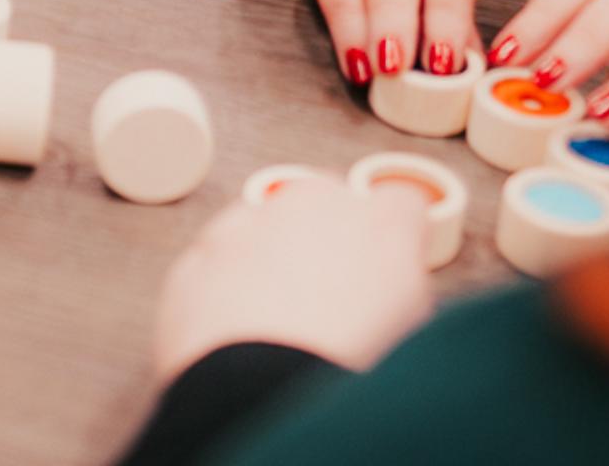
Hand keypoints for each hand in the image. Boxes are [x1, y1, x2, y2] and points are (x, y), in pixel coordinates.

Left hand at [150, 179, 432, 379]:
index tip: (389, 266)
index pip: (400, 206)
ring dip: (269, 258)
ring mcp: (244, 229)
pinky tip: (237, 337)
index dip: (395, 239)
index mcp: (380, 223)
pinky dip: (222, 292)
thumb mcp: (412, 335)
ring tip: (280, 325)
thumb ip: (404, 295)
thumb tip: (395, 298)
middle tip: (331, 299)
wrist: (265, 406)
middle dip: (327, 239)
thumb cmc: (349, 374)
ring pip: (261, 228)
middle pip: (324, 202)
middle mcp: (310, 206)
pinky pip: (213, 268)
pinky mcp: (196, 263)